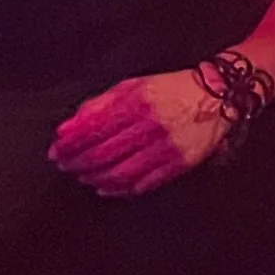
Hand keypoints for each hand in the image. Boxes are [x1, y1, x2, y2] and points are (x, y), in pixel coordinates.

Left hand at [49, 67, 229, 197]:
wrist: (218, 96)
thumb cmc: (172, 89)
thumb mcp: (135, 85)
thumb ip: (101, 103)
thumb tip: (71, 125)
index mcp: (137, 102)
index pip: (92, 129)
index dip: (69, 143)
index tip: (57, 150)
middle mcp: (150, 126)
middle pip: (102, 153)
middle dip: (77, 162)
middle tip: (65, 165)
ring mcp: (165, 147)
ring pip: (119, 172)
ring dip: (95, 178)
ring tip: (84, 176)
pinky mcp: (178, 164)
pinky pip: (142, 183)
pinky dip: (119, 189)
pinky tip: (107, 186)